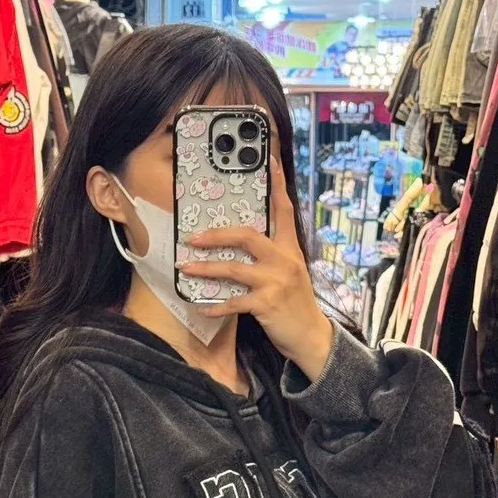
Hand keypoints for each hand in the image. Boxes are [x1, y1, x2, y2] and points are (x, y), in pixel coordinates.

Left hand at [182, 156, 334, 381]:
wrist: (312, 337)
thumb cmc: (295, 305)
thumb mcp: (290, 273)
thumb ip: (271, 256)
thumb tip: (241, 245)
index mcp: (290, 249)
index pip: (284, 210)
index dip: (276, 185)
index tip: (270, 159)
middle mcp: (284, 260)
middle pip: (248, 236)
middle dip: (217, 235)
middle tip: (193, 236)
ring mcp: (276, 282)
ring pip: (234, 269)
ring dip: (205, 269)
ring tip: (185, 268)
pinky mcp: (268, 304)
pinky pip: (234, 302)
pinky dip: (216, 306)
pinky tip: (202, 307)